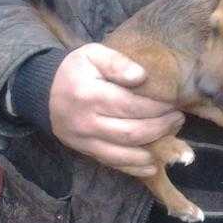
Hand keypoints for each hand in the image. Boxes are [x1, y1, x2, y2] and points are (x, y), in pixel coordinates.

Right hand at [49, 43, 183, 177]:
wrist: (45, 93)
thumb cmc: (75, 71)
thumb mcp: (92, 54)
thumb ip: (117, 62)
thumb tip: (141, 76)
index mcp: (89, 95)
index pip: (131, 105)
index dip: (157, 107)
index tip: (174, 102)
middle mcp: (87, 122)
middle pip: (132, 132)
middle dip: (161, 128)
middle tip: (178, 118)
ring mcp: (85, 141)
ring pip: (125, 154)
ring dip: (153, 150)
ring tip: (171, 138)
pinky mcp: (86, 152)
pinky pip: (113, 164)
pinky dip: (135, 168)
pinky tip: (153, 164)